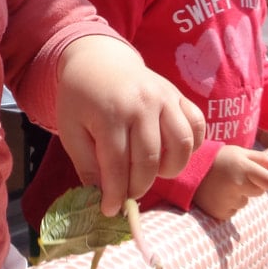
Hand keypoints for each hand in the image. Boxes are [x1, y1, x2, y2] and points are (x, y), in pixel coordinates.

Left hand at [55, 36, 204, 216]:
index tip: (110, 209)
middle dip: (138, 186)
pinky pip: (197, 125)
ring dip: (169, 169)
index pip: (117, 165)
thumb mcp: (70, 129)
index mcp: (110, 113)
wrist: (99, 59)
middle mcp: (142, 104)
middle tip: (128, 194)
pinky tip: (172, 153)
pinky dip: (192, 146)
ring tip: (150, 172)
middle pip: (149, 160)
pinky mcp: (178, 95)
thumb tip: (102, 196)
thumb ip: (86, 163)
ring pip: (182, 145)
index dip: (115, 193)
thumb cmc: (81, 97)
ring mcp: (164, 98)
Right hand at [192, 145, 267, 220]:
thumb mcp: (238, 153)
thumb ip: (260, 159)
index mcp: (244, 168)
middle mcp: (237, 184)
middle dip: (250, 185)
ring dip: (237, 195)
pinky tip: (216, 195)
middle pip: (258, 191)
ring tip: (220, 185)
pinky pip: (232, 211)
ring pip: (244, 202)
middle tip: (233, 176)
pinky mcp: (219, 212)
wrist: (187, 171)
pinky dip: (227, 205)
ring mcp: (227, 199)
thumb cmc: (217, 159)